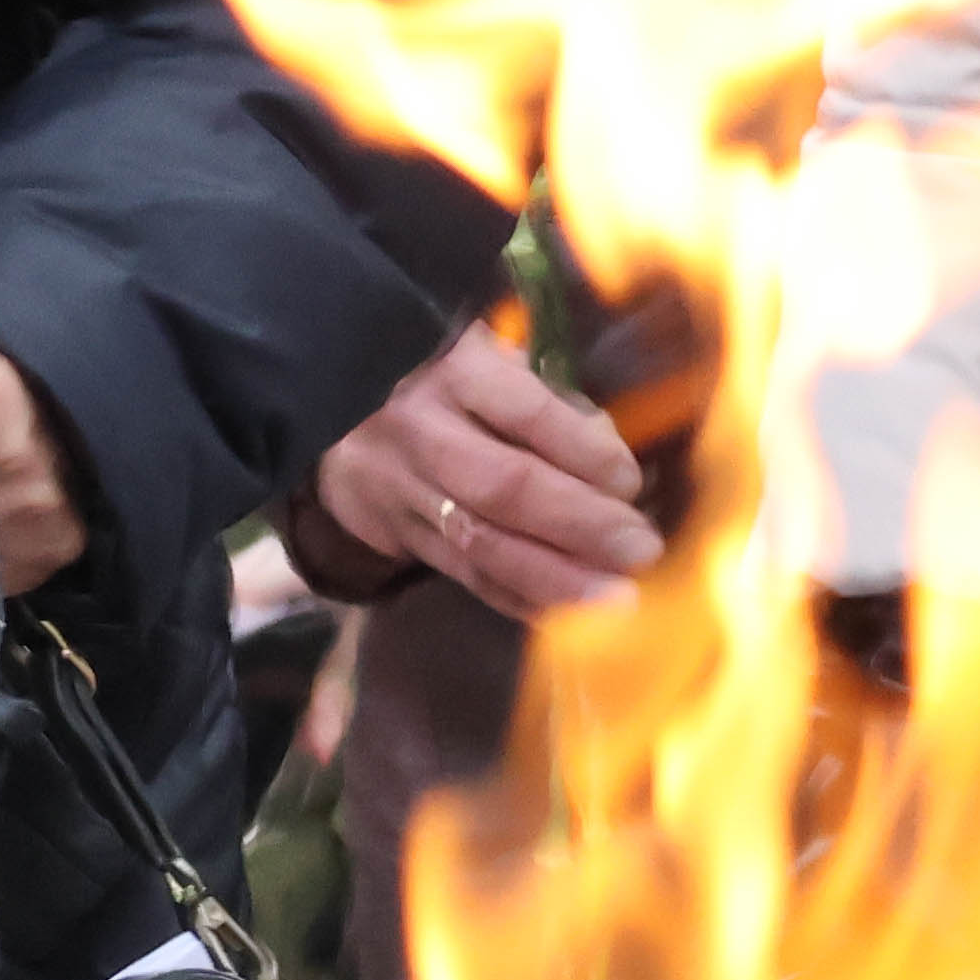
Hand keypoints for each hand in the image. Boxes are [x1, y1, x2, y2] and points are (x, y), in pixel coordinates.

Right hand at [309, 325, 654, 618]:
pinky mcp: (400, 536)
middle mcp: (422, 430)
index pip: (525, 413)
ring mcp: (404, 489)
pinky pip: (466, 576)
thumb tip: (615, 468)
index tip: (629, 480)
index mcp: (457, 373)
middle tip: (640, 549)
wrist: (338, 417)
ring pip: (482, 543)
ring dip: (557, 577)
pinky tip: (571, 615)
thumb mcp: (496, 364)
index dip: (582, 451)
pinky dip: (522, 598)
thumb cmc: (449, 382)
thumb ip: (556, 407)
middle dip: (579, 523)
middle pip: (503, 486)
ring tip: (619, 599)